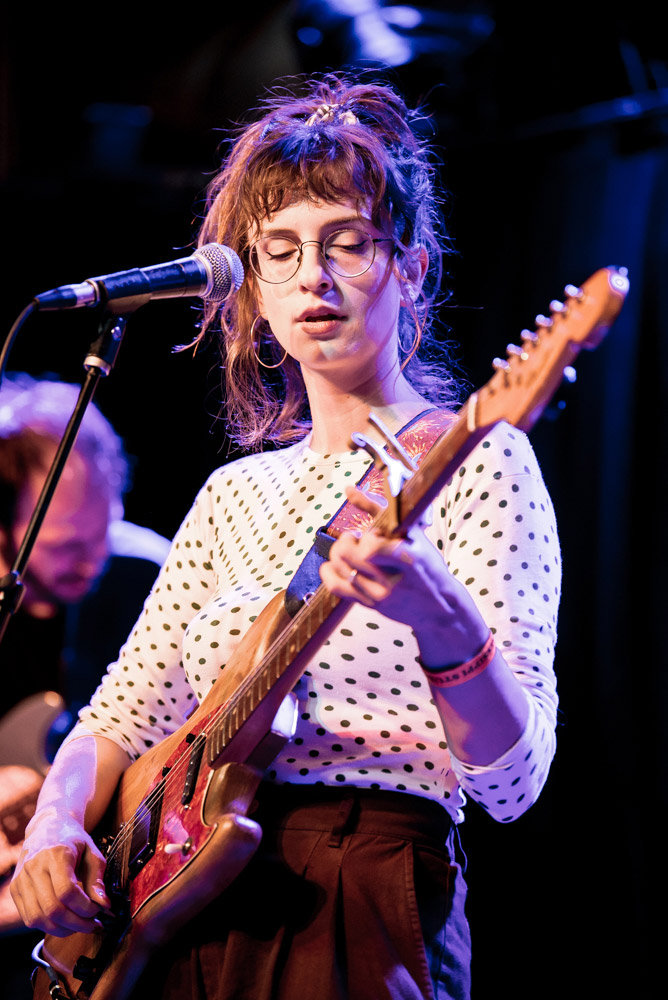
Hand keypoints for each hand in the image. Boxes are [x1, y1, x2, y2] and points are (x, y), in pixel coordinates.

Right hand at [10, 812, 109, 935]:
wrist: (47, 827)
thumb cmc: (73, 841)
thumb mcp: (92, 853)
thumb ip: (97, 880)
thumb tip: (104, 906)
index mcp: (56, 854)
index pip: (66, 891)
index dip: (84, 908)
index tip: (98, 911)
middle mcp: (34, 867)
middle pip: (52, 909)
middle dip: (76, 924)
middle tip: (93, 925)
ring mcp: (21, 879)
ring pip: (38, 918)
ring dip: (62, 929)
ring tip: (80, 926)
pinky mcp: (15, 889)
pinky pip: (29, 918)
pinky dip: (48, 926)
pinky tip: (64, 921)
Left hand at [319, 487, 488, 665]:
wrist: (439, 606)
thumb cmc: (427, 566)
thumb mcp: (413, 535)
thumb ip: (380, 510)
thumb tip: (348, 489)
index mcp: (407, 559)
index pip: (372, 547)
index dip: (369, 536)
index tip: (377, 535)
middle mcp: (390, 580)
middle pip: (346, 553)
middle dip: (349, 540)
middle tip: (360, 540)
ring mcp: (377, 595)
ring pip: (338, 566)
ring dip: (341, 552)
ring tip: (356, 552)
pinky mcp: (368, 604)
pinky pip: (335, 586)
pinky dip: (329, 570)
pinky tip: (337, 565)